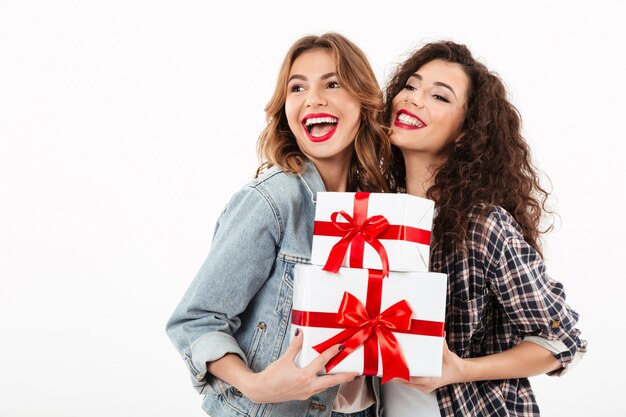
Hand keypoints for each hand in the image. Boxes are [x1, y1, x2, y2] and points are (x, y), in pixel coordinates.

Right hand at [241, 329, 358, 402]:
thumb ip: (295, 346)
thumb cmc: (271, 376)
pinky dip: (325, 383)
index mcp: (304, 376)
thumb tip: (300, 333)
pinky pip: (318, 389)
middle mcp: (308, 386)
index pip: (322, 362)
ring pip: (326, 386)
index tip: (341, 347)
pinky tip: (326, 379)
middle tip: (355, 373)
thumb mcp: (284, 359)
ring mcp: (306, 392)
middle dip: (345, 377)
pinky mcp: (303, 395)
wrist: (261, 391)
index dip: (332, 352)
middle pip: (331, 381)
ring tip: (345, 375)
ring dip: (336, 381)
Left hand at [393, 338, 465, 392]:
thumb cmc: (452, 364)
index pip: (414, 380)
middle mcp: (426, 386)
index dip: (403, 376)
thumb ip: (443, 344)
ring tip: (386, 369)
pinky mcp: (421, 385)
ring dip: (396, 377)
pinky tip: (393, 371)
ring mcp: (423, 387)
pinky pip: (408, 383)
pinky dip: (401, 377)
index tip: (395, 370)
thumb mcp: (447, 354)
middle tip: (385, 367)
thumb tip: (440, 332)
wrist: (458, 372)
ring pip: (406, 384)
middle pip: (407, 383)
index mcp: (432, 380)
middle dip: (395, 375)